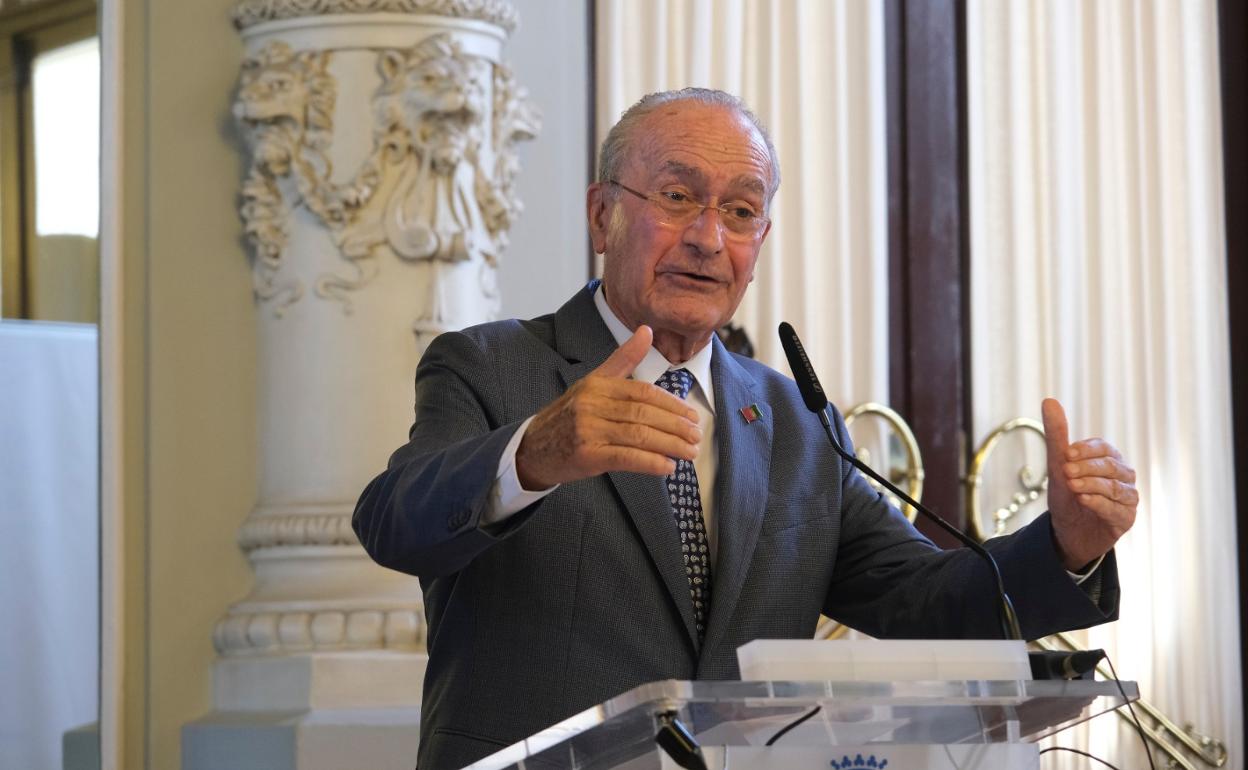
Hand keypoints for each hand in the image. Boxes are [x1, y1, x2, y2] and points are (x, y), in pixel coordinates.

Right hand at [515, 325, 701, 489]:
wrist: (532, 448)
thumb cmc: (568, 416)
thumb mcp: (593, 383)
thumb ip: (623, 359)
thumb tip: (647, 330)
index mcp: (597, 384)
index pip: (642, 391)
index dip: (671, 404)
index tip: (692, 415)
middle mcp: (592, 404)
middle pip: (643, 413)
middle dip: (675, 425)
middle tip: (697, 435)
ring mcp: (588, 430)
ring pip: (638, 435)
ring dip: (669, 445)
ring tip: (690, 452)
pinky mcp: (586, 455)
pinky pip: (625, 457)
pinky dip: (650, 463)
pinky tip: (668, 467)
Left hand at [1042, 398, 1137, 570]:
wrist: (1068, 532)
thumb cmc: (1067, 494)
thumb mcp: (1058, 465)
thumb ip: (1057, 435)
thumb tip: (1049, 400)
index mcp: (1110, 459)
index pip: (1104, 448)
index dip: (1086, 450)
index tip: (1066, 454)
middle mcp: (1124, 476)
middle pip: (1111, 466)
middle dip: (1087, 468)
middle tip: (1065, 472)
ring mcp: (1128, 498)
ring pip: (1116, 487)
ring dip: (1092, 485)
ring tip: (1072, 486)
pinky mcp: (1126, 519)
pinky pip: (1117, 509)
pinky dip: (1099, 503)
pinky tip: (1083, 500)